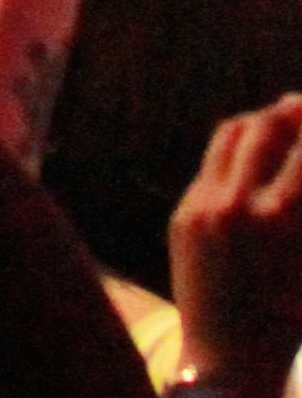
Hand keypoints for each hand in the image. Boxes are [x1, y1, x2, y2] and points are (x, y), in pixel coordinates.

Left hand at [171, 94, 301, 389]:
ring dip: (257, 121)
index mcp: (279, 221)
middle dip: (290, 111)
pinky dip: (234, 152)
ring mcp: (203, 205)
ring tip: (276, 119)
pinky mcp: (183, 212)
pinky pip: (211, 167)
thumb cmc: (288, 320)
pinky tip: (249, 152)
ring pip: (231, 135)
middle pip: (266, 128)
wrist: (228, 362)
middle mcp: (237, 204)